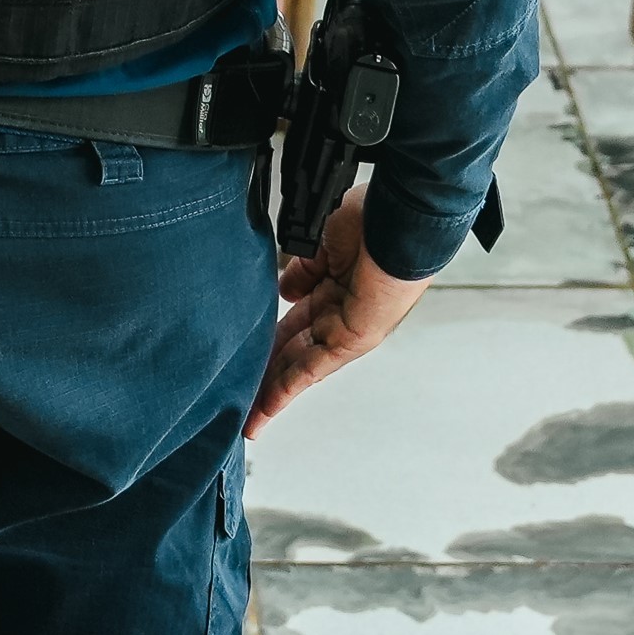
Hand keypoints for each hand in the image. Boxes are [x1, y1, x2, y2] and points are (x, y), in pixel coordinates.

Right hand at [251, 189, 428, 432]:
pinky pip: (312, 370)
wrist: (396, 218)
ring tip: (244, 415)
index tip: (245, 353)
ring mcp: (345, 327)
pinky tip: (264, 408)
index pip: (293, 321)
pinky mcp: (351, 339)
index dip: (267, 339)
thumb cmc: (371, 218)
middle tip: (237, 395)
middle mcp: (338, 311)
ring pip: (299, 366)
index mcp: (332, 286)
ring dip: (270, 391)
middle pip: (293, 349)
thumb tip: (284, 291)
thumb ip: (302, 271)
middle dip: (265, 373)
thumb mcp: (321, 242)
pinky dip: (286, 390)